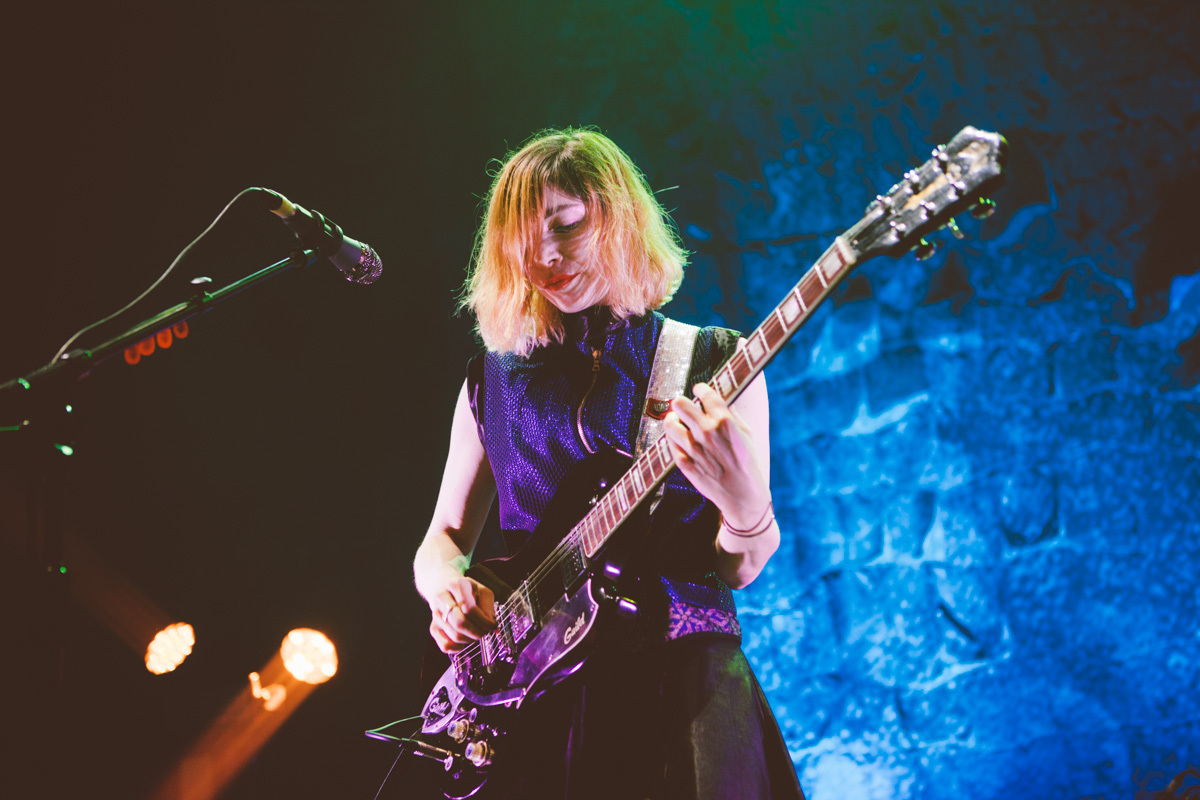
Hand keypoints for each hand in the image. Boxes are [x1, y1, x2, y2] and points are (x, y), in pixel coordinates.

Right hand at [428, 575, 496, 653]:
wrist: (443, 587)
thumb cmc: (466, 591)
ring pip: (454, 635)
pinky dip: (458, 648)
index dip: (484, 621)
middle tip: (484, 632)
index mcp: (455, 586)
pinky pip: (445, 645)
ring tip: (476, 633)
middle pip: (460, 622)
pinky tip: (464, 641)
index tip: (492, 625)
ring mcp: (436, 614)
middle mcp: (442, 599)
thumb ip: (488, 606)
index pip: (470, 608)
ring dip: (470, 639)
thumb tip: (491, 624)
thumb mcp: (481, 591)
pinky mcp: (433, 627)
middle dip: (477, 631)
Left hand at [663, 382, 771, 529]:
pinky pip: (670, 444)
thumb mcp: (747, 434)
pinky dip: (672, 439)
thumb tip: (719, 400)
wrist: (742, 495)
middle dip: (681, 402)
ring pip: (670, 423)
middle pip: (681, 404)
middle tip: (682, 404)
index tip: (699, 389)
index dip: (700, 389)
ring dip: (672, 419)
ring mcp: (694, 448)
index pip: (705, 394)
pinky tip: (677, 438)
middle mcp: (707, 432)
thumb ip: (731, 415)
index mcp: (725, 422)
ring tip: (674, 419)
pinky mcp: (685, 464)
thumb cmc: (747, 464)